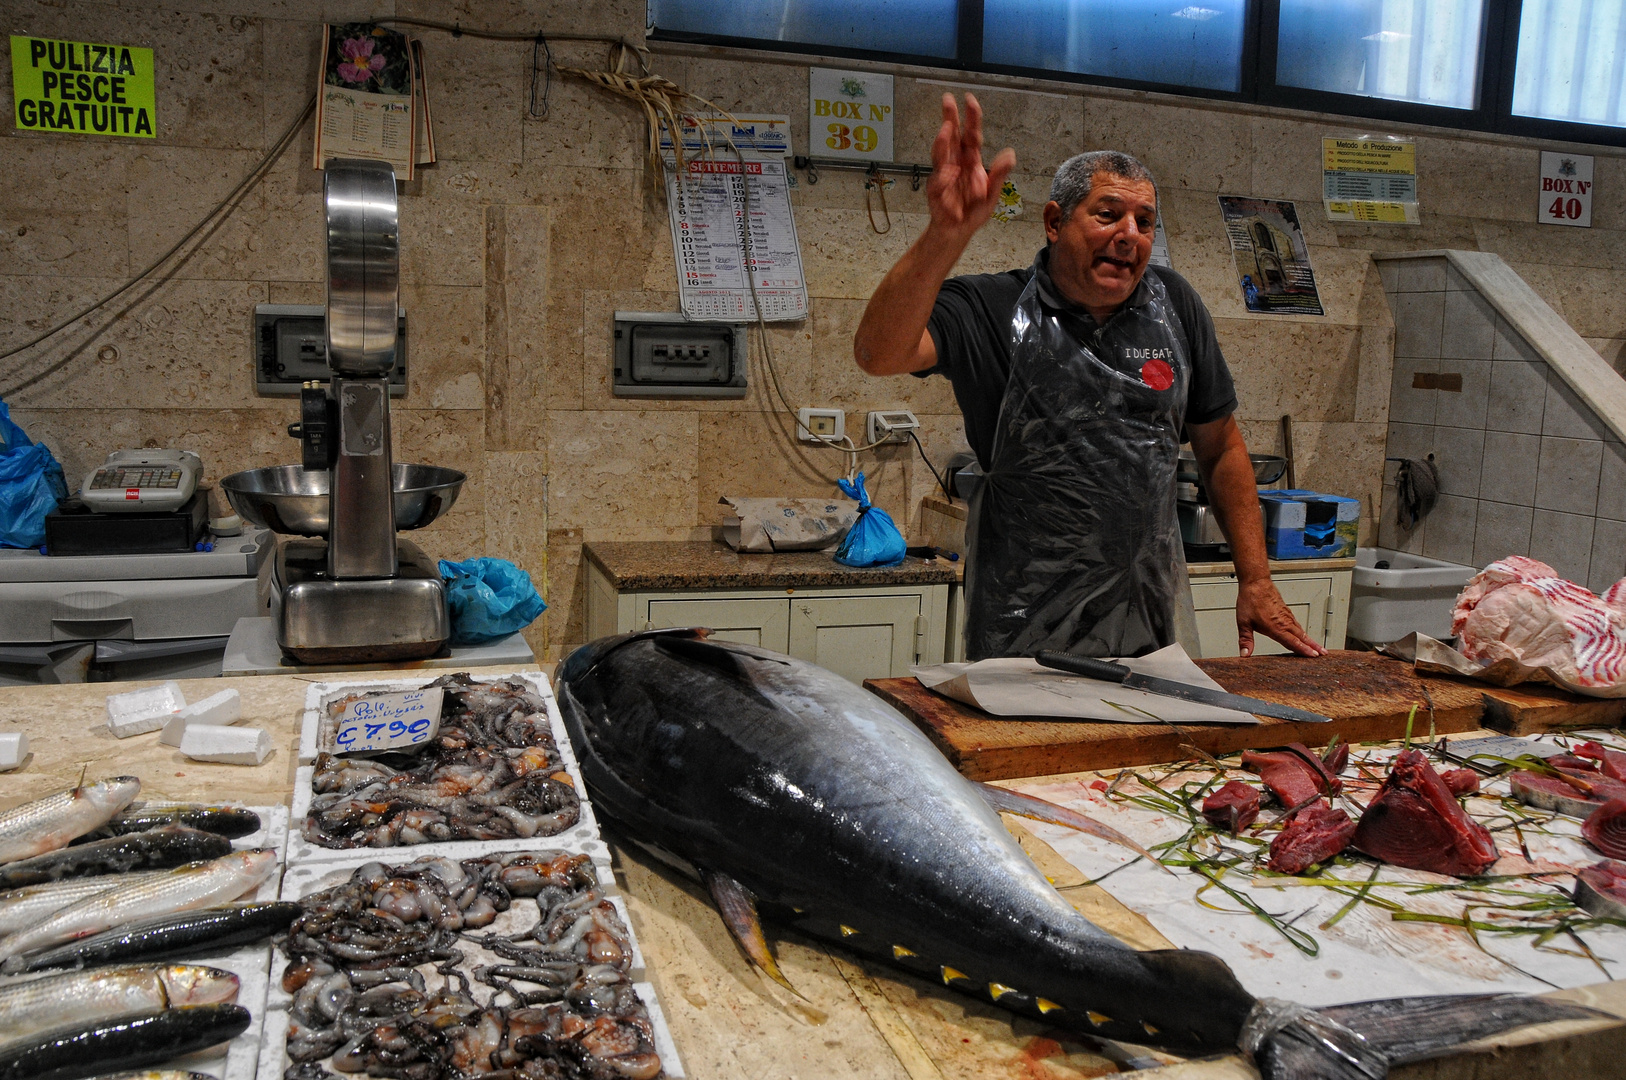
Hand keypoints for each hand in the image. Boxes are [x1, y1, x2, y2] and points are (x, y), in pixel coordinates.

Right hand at [926, 93, 1015, 239]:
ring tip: (945, 130)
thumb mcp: (992, 194)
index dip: (971, 118)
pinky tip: (950, 176)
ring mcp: (943, 175)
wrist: (957, 232)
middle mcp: (956, 163)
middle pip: (951, 136)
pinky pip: (938, 182)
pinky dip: (944, 178)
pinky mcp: (935, 190)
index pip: (972, 135)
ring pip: (940, 153)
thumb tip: (1010, 154)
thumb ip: (999, 175)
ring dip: (942, 141)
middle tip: (947, 99)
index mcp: (971, 160)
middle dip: (949, 118)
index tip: (969, 100)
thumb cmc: (973, 211)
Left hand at [1234, 578, 1327, 657]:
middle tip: (1324, 654)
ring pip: (1302, 631)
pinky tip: (1304, 635)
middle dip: (1314, 647)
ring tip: (1319, 648)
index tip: (1313, 656)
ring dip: (1311, 640)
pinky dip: (1304, 632)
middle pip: (1302, 637)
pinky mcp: (1287, 612)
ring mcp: (1287, 616)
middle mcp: (1284, 622)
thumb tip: (1244, 654)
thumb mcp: (1244, 623)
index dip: (1304, 650)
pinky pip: (1298, 624)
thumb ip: (1245, 640)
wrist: (1256, 583)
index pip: (1293, 642)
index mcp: (1275, 627)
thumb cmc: (1250, 600)